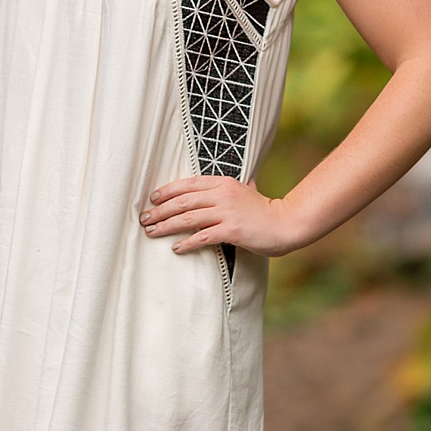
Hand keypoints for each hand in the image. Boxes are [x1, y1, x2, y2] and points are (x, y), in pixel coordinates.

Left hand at [140, 173, 293, 255]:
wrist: (286, 223)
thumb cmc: (265, 210)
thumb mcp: (247, 190)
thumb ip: (234, 186)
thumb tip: (228, 184)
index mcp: (223, 182)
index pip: (188, 184)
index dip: (167, 191)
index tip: (153, 199)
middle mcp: (222, 194)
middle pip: (182, 202)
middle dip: (160, 211)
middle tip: (144, 219)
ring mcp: (227, 212)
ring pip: (187, 219)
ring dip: (166, 226)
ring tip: (152, 232)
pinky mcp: (231, 230)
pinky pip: (202, 237)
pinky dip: (187, 243)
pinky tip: (176, 248)